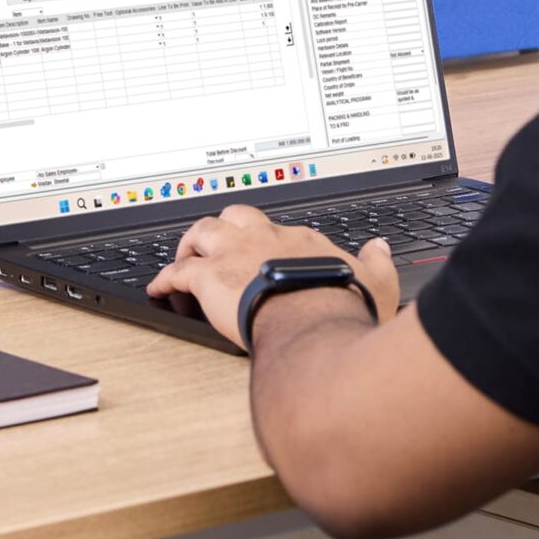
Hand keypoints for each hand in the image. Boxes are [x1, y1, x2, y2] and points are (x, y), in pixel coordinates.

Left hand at [146, 204, 397, 349]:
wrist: (316, 321)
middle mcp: (264, 238)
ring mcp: (235, 254)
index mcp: (301, 240)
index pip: (277, 231)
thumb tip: (380, 248)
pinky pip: (178, 273)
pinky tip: (158, 288)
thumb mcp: (377, 280)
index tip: (263, 254)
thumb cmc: (344, 306)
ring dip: (190, 244)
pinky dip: (164, 278)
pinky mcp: (210, 278)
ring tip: (183, 258)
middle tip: (216, 244)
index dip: (266, 242)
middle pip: (235, 217)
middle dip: (223, 228)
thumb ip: (377, 261)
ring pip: (202, 233)